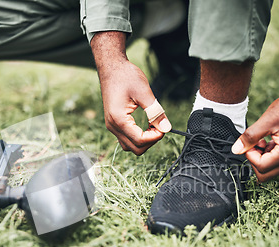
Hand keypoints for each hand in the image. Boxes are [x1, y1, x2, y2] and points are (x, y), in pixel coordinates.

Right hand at [91, 32, 171, 154]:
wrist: (111, 67)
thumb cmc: (126, 76)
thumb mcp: (144, 92)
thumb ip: (155, 112)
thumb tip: (166, 128)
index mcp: (118, 119)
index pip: (140, 140)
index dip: (155, 137)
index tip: (164, 127)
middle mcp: (112, 126)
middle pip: (135, 148)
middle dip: (150, 141)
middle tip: (159, 126)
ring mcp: (111, 126)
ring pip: (129, 146)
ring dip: (144, 141)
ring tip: (153, 126)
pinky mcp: (114, 123)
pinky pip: (126, 139)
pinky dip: (137, 137)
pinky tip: (146, 125)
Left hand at [231, 72, 278, 181]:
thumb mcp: (266, 121)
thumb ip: (249, 137)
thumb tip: (235, 150)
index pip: (261, 167)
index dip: (250, 155)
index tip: (250, 142)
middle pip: (266, 174)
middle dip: (256, 160)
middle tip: (255, 143)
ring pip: (272, 170)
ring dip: (263, 158)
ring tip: (263, 140)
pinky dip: (270, 156)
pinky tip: (270, 141)